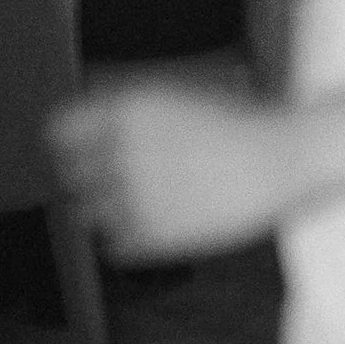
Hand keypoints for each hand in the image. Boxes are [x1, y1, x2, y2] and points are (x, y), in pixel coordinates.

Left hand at [47, 77, 298, 262]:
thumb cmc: (238, 123)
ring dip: (107, 210)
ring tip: (143, 204)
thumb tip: (80, 134)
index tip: (83, 153)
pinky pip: (114, 245)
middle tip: (117, 181)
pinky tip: (156, 224)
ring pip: (89, 215)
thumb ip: (123, 113)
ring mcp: (137, 195)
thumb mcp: (174, 98)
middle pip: (71, 175)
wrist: (283, 158)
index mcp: (127, 112)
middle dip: (89, 178)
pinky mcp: (155, 234)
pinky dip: (127, 238)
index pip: (60, 132)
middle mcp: (123, 151)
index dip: (71, 144)